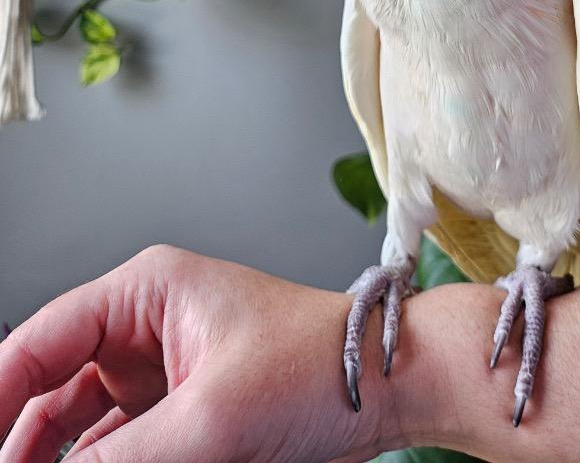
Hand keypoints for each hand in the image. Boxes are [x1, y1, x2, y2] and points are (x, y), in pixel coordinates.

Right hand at [0, 245, 392, 462]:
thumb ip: (121, 461)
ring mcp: (163, 364)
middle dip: (24, 439)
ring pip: (80, 421)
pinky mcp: (182, 403)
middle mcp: (147, 321)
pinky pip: (119, 441)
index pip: (41, 339)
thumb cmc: (319, 366)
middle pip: (51, 384)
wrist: (386, 385)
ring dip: (60, 459)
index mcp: (148, 291)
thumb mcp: (211, 421)